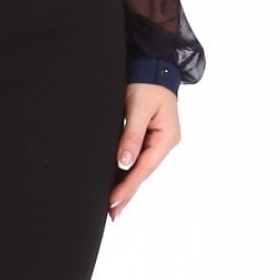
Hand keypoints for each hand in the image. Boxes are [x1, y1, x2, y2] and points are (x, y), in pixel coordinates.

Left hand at [109, 83, 179, 220]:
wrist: (152, 66)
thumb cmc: (147, 84)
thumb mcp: (138, 108)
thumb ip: (132, 136)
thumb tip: (124, 163)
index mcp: (166, 137)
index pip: (144, 167)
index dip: (128, 185)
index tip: (113, 200)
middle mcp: (165, 143)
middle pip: (144, 173)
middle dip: (128, 193)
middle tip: (113, 213)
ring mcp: (159, 141)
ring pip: (141, 168)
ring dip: (128, 186)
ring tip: (115, 206)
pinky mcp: (150, 138)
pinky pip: (139, 159)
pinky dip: (129, 173)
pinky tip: (121, 184)